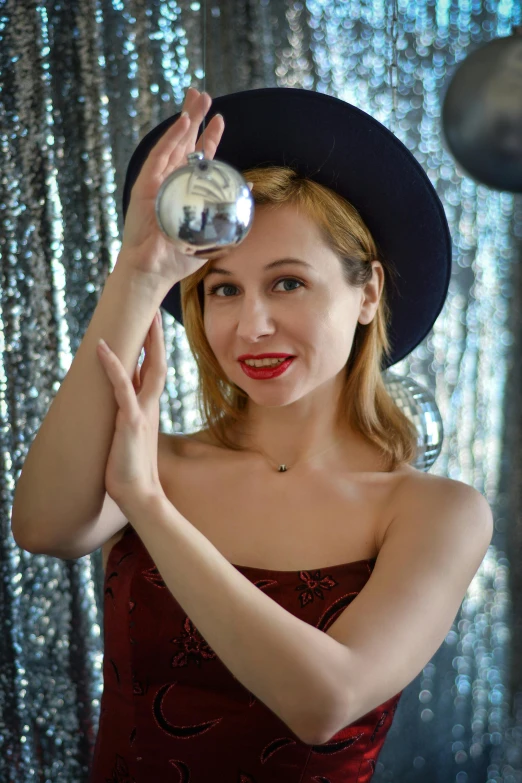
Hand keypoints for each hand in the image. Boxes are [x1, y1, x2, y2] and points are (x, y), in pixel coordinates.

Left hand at [96, 310, 166, 515]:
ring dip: (145, 341)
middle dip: (155, 335)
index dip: (152, 346)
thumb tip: (123, 408)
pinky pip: (121, 387)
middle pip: (157, 362)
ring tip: (144, 316)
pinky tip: (103, 347)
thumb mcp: (132, 437)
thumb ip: (131, 419)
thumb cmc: (132, 470)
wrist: (140, 494)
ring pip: (148, 368)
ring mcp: (142, 412)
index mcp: (149, 408)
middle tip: (155, 309)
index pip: (153, 370)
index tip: (152, 324)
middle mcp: (150, 406)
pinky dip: (112, 365)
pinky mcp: (130, 421)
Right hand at [120, 87, 224, 284]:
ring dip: (185, 120)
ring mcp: (156, 182)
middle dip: (194, 118)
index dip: (209, 139)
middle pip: (183, 143)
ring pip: (172, 144)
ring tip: (196, 98)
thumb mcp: (212, 231)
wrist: (154, 272)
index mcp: (184, 191)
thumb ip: (229, 209)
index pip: (197, 159)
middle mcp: (169, 182)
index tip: (220, 120)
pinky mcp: (145, 186)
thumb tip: (250, 186)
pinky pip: (159, 157)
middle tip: (204, 95)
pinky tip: (183, 123)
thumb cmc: (179, 257)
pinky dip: (171, 139)